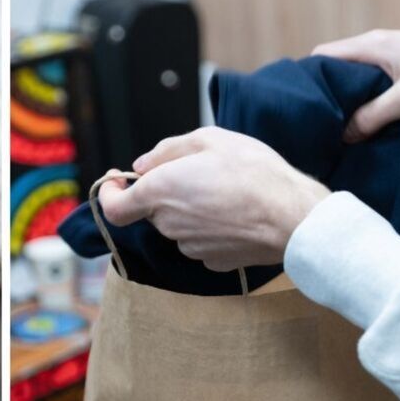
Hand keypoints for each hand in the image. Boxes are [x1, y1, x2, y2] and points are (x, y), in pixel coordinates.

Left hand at [101, 127, 328, 269]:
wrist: (289, 217)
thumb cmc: (253, 172)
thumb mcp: (211, 139)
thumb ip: (167, 151)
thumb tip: (142, 166)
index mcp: (161, 192)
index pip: (115, 208)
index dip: (110, 195)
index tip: (116, 182)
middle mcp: (168, 224)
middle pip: (154, 210)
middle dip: (167, 190)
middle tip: (201, 170)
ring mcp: (188, 247)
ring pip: (178, 225)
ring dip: (191, 207)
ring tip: (226, 190)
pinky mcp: (209, 261)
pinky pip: (200, 240)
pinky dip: (209, 226)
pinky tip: (234, 213)